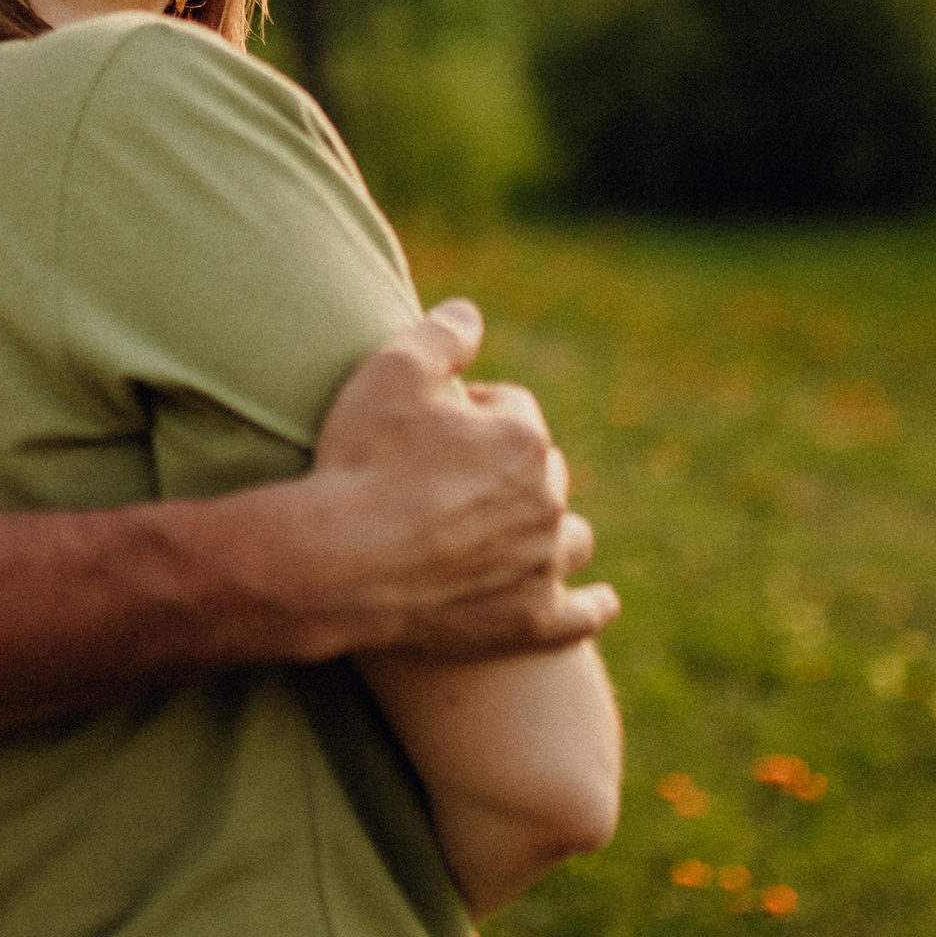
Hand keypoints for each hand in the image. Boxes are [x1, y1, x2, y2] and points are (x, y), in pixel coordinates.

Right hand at [308, 301, 617, 660]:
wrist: (335, 562)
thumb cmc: (359, 463)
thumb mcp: (391, 372)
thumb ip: (441, 335)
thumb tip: (472, 315)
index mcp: (522, 437)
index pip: (512, 409)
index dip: (470, 413)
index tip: (429, 430)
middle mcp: (545, 500)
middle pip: (542, 471)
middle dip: (507, 469)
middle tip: (451, 482)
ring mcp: (540, 565)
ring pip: (569, 537)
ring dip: (551, 528)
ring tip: (521, 533)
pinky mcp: (529, 621)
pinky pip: (580, 615)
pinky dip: (591, 606)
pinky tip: (600, 601)